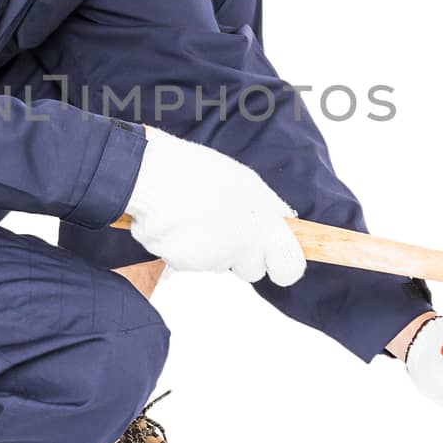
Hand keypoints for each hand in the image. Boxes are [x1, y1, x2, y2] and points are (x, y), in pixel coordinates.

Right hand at [123, 126, 305, 286]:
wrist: (152, 175)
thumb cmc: (200, 172)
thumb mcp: (246, 182)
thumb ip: (268, 209)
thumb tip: (284, 224)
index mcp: (264, 225)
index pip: (290, 268)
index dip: (283, 266)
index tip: (276, 257)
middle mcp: (242, 248)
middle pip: (251, 270)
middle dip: (241, 255)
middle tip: (225, 226)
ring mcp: (213, 259)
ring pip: (218, 263)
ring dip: (210, 247)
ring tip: (195, 214)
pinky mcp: (185, 265)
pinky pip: (191, 261)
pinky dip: (185, 247)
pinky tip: (177, 223)